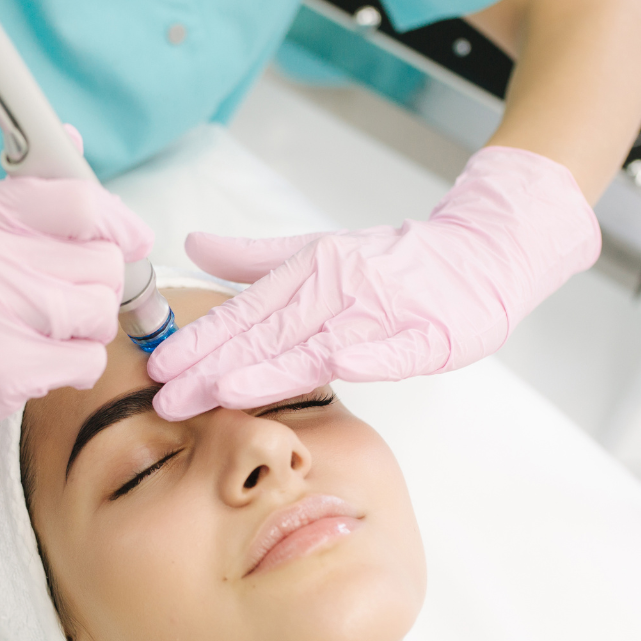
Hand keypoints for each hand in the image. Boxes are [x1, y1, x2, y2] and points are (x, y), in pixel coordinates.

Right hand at [0, 173, 151, 503]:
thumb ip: (31, 194)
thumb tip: (74, 138)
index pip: (80, 202)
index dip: (119, 222)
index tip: (131, 239)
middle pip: (102, 262)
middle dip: (99, 287)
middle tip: (66, 302)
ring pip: (100, 311)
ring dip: (90, 329)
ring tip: (51, 333)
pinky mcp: (5, 368)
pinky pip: (89, 360)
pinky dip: (79, 367)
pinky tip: (45, 363)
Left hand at [147, 146, 599, 419]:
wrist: (482, 250)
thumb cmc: (396, 260)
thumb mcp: (319, 250)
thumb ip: (255, 256)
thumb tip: (193, 243)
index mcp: (310, 272)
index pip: (245, 313)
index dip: (200, 341)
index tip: (157, 367)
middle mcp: (338, 290)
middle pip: (268, 334)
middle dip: (214, 367)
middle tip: (166, 396)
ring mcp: (383, 312)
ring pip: (318, 344)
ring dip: (271, 367)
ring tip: (224, 392)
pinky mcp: (427, 334)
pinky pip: (393, 350)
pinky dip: (366, 358)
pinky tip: (334, 371)